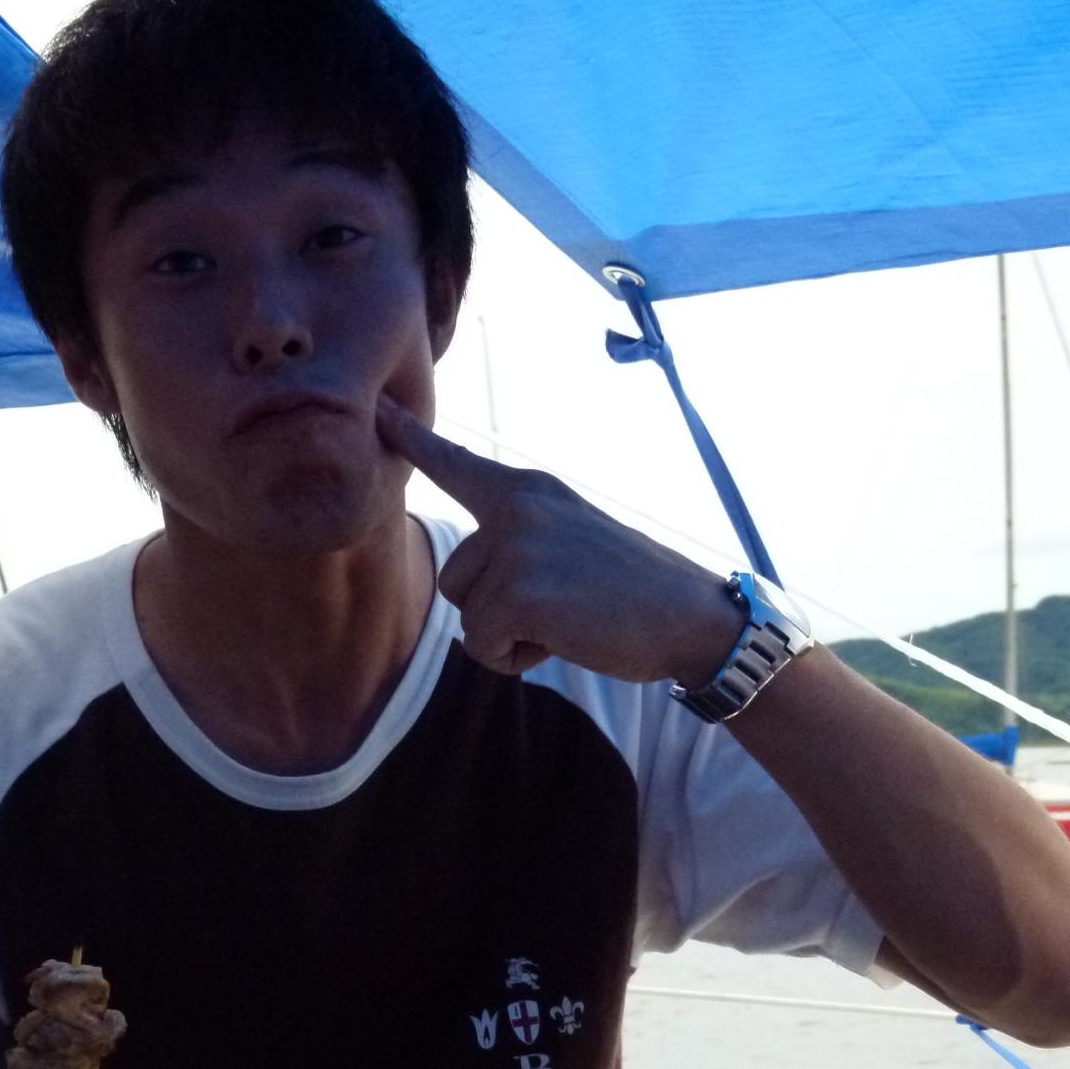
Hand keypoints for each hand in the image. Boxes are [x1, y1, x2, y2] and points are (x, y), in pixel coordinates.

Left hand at [378, 396, 740, 682]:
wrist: (691, 618)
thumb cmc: (631, 592)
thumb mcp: (569, 540)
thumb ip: (518, 539)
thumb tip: (471, 575)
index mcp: (529, 490)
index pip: (456, 464)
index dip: (411, 440)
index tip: (378, 410)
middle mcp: (518, 507)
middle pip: (455, 577)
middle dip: (498, 608)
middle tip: (564, 604)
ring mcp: (519, 546)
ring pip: (468, 614)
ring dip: (508, 635)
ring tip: (567, 620)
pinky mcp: (521, 591)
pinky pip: (482, 644)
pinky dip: (516, 658)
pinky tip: (565, 640)